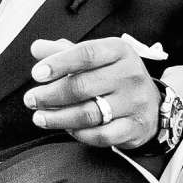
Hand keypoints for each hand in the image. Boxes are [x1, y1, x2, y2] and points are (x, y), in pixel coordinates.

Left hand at [25, 37, 161, 150]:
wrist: (150, 103)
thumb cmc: (115, 77)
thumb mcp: (96, 57)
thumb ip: (65, 51)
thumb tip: (37, 48)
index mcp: (119, 51)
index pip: (85, 54)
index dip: (58, 64)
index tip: (37, 74)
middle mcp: (130, 74)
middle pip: (82, 86)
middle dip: (50, 95)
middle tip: (31, 99)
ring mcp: (134, 102)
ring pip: (88, 113)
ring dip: (58, 118)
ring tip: (40, 117)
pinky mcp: (135, 127)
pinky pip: (101, 135)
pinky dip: (79, 134)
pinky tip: (66, 129)